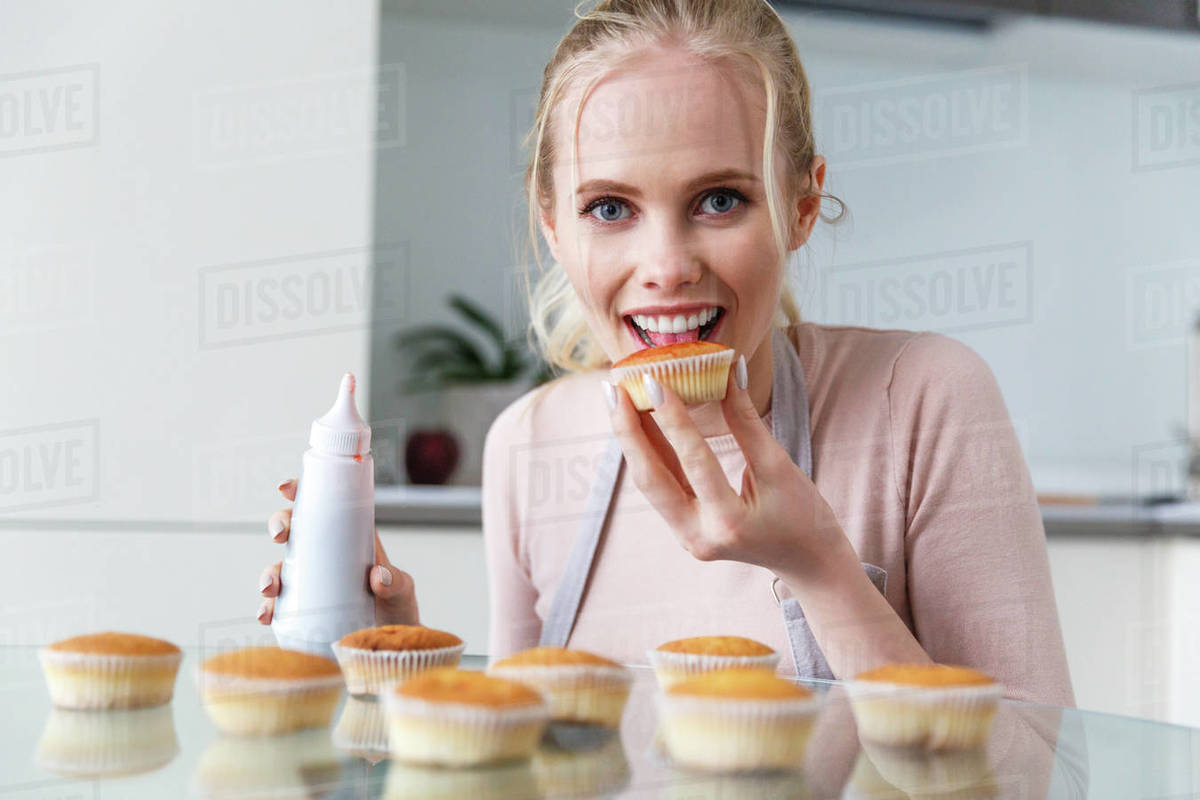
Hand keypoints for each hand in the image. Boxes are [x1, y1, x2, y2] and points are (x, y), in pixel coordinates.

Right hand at [256, 478, 419, 625]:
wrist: (390, 646)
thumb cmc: (396, 608)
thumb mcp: (401, 590)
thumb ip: (395, 582)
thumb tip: (378, 577)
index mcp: (348, 538)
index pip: (323, 507)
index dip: (301, 492)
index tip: (287, 488)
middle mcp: (323, 556)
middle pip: (293, 530)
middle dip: (280, 525)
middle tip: (280, 535)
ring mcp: (308, 582)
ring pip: (277, 568)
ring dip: (268, 574)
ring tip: (271, 588)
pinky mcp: (299, 610)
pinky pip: (276, 605)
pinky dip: (266, 608)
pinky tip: (266, 615)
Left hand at [604, 357, 852, 579]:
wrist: (806, 561)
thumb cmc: (803, 514)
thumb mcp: (779, 465)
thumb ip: (746, 421)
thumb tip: (729, 371)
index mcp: (729, 522)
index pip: (694, 461)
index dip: (673, 418)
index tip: (654, 380)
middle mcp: (699, 536)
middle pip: (651, 479)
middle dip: (628, 431)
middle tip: (614, 389)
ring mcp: (687, 537)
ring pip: (649, 483)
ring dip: (633, 440)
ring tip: (618, 398)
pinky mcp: (684, 530)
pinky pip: (661, 486)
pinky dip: (651, 452)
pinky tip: (639, 420)